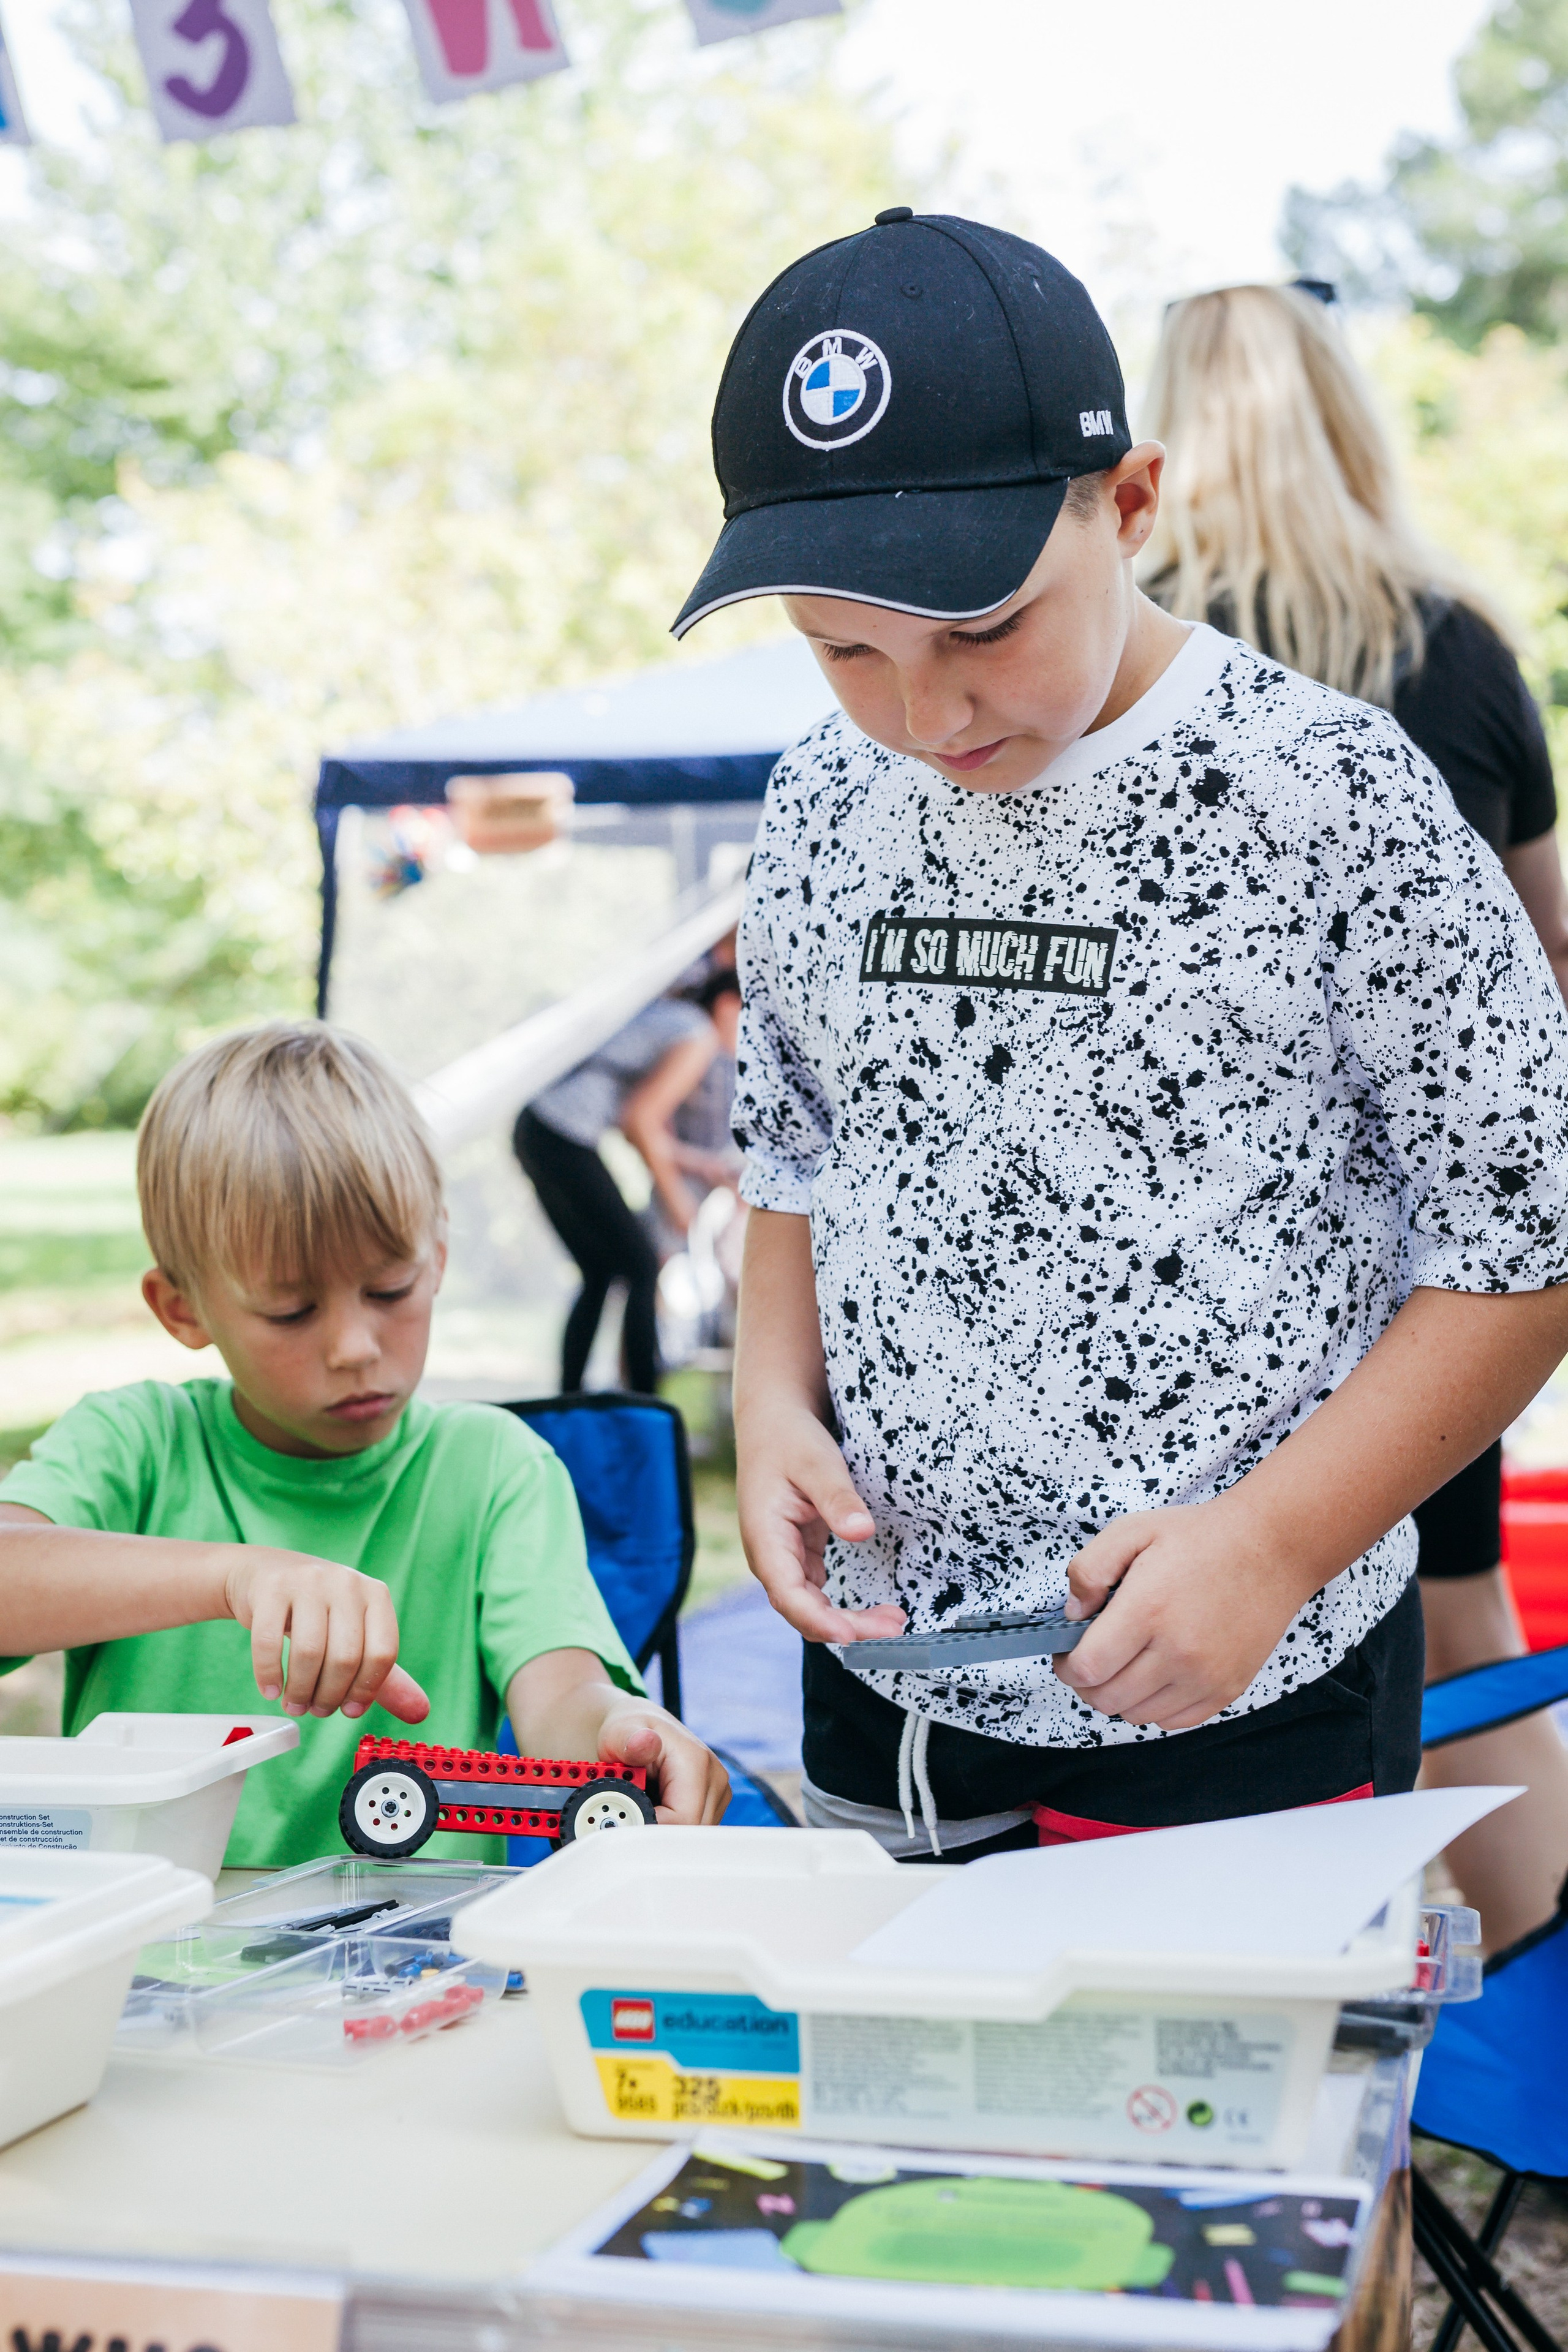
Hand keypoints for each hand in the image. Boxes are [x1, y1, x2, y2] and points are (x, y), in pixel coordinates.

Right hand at [223, 1550, 430, 1723]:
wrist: (267, 1572)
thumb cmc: (318, 1612)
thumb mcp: (356, 1636)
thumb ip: (385, 1676)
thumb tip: (421, 1713)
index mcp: (375, 1595)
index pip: (382, 1653)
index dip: (366, 1690)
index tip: (349, 1711)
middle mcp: (347, 1583)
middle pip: (346, 1657)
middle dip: (329, 1696)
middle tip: (317, 1711)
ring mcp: (309, 1581)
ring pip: (309, 1652)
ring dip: (300, 1691)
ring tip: (294, 1704)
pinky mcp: (272, 1588)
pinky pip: (269, 1642)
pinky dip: (268, 1675)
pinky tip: (270, 1690)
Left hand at [596, 1700, 730, 1824]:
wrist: (640, 1731)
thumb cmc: (629, 1732)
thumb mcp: (620, 1731)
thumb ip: (629, 1741)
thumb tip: (645, 1742)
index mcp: (697, 1763)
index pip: (682, 1820)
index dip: (651, 1827)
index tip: (625, 1821)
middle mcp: (715, 1780)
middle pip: (688, 1832)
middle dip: (654, 1829)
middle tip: (626, 1813)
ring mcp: (717, 1795)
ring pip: (688, 1836)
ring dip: (661, 1829)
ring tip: (640, 1805)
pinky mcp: (713, 1806)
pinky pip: (689, 1832)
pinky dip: (668, 1828)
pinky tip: (653, 1810)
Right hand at [736, 1401, 904, 1643]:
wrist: (772, 1422)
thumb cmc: (789, 1439)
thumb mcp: (817, 1462)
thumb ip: (838, 1498)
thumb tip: (862, 1532)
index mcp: (765, 1537)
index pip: (788, 1594)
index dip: (819, 1619)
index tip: (853, 1632)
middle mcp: (769, 1556)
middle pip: (802, 1609)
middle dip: (845, 1626)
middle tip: (893, 1627)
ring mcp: (782, 1557)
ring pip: (810, 1605)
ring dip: (847, 1621)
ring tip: (892, 1620)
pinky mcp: (797, 1554)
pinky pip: (816, 1593)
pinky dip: (842, 1606)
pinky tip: (873, 1610)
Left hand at [1053, 1496, 1323, 1730]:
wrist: (1270, 1550)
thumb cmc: (1201, 1538)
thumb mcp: (1132, 1530)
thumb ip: (1089, 1569)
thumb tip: (1072, 1614)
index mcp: (1148, 1610)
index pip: (1088, 1668)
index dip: (1066, 1666)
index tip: (1066, 1653)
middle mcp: (1177, 1651)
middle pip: (1107, 1698)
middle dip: (1087, 1682)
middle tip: (1091, 1658)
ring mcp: (1205, 1676)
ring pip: (1137, 1715)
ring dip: (1120, 1695)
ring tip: (1124, 1663)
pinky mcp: (1226, 1689)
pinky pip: (1173, 1721)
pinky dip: (1154, 1706)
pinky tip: (1154, 1675)